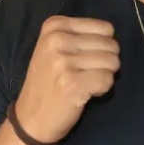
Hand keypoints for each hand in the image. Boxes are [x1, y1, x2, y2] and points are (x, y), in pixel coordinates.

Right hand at [15, 16, 119, 143]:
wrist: (30, 119)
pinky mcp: (72, 84)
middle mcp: (57, 39)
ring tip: (85, 82)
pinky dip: (103, 89)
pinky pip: (107, 79)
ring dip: (105, 75)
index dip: (103, 46)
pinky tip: (86, 93)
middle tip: (86, 73)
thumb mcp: (55, 47)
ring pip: (112, 62)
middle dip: (106, 61)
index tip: (84, 58)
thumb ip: (81, 35)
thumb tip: (113, 36)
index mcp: (54, 25)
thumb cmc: (48, 80)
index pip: (106, 28)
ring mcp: (63, 62)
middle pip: (111, 45)